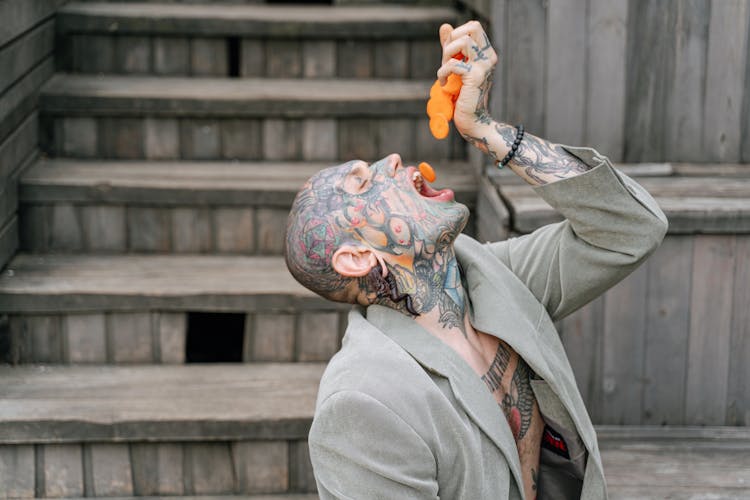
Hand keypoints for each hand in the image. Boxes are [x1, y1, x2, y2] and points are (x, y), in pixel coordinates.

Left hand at [437, 21, 497, 139]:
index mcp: (486, 53)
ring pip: (462, 41)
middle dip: (453, 40)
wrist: (472, 121)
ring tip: (445, 71)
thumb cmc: (463, 97)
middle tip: (447, 59)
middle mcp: (488, 57)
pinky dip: (443, 73)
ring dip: (447, 55)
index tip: (450, 55)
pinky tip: (444, 84)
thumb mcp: (455, 68)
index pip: (472, 27)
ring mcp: (484, 66)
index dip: (456, 35)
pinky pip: (453, 64)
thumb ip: (450, 48)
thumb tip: (445, 26)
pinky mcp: (475, 77)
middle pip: (472, 27)